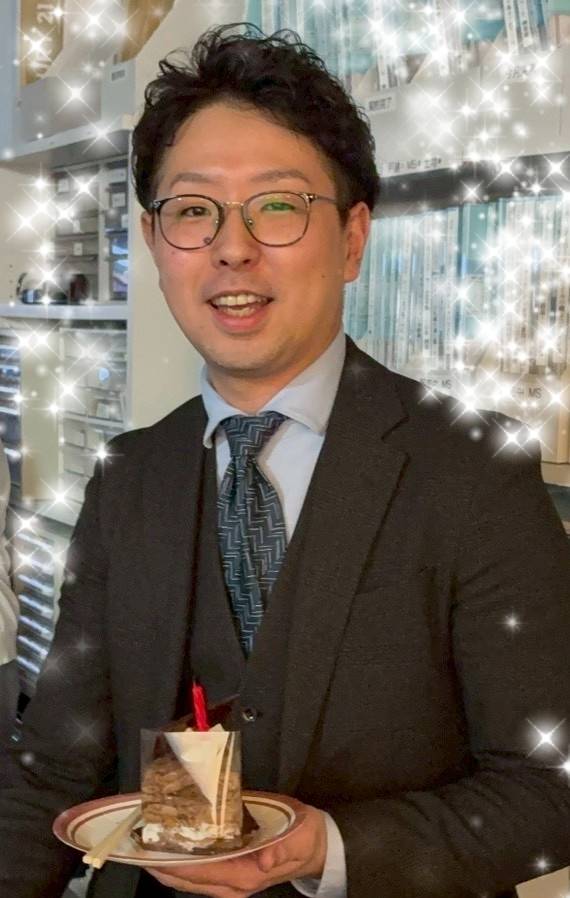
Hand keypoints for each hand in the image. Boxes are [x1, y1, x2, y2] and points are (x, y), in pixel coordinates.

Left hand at [145, 801, 326, 896]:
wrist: (317, 847)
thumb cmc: (305, 837)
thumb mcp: (299, 837)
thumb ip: (282, 849)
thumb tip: (265, 861)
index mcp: (246, 875)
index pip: (201, 872)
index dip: (174, 864)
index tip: (149, 851)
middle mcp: (233, 883)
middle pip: (188, 880)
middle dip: (161, 864)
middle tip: (134, 845)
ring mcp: (230, 881)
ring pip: (190, 879)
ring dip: (167, 864)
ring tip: (143, 845)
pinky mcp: (231, 873)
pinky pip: (198, 873)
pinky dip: (180, 863)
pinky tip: (168, 849)